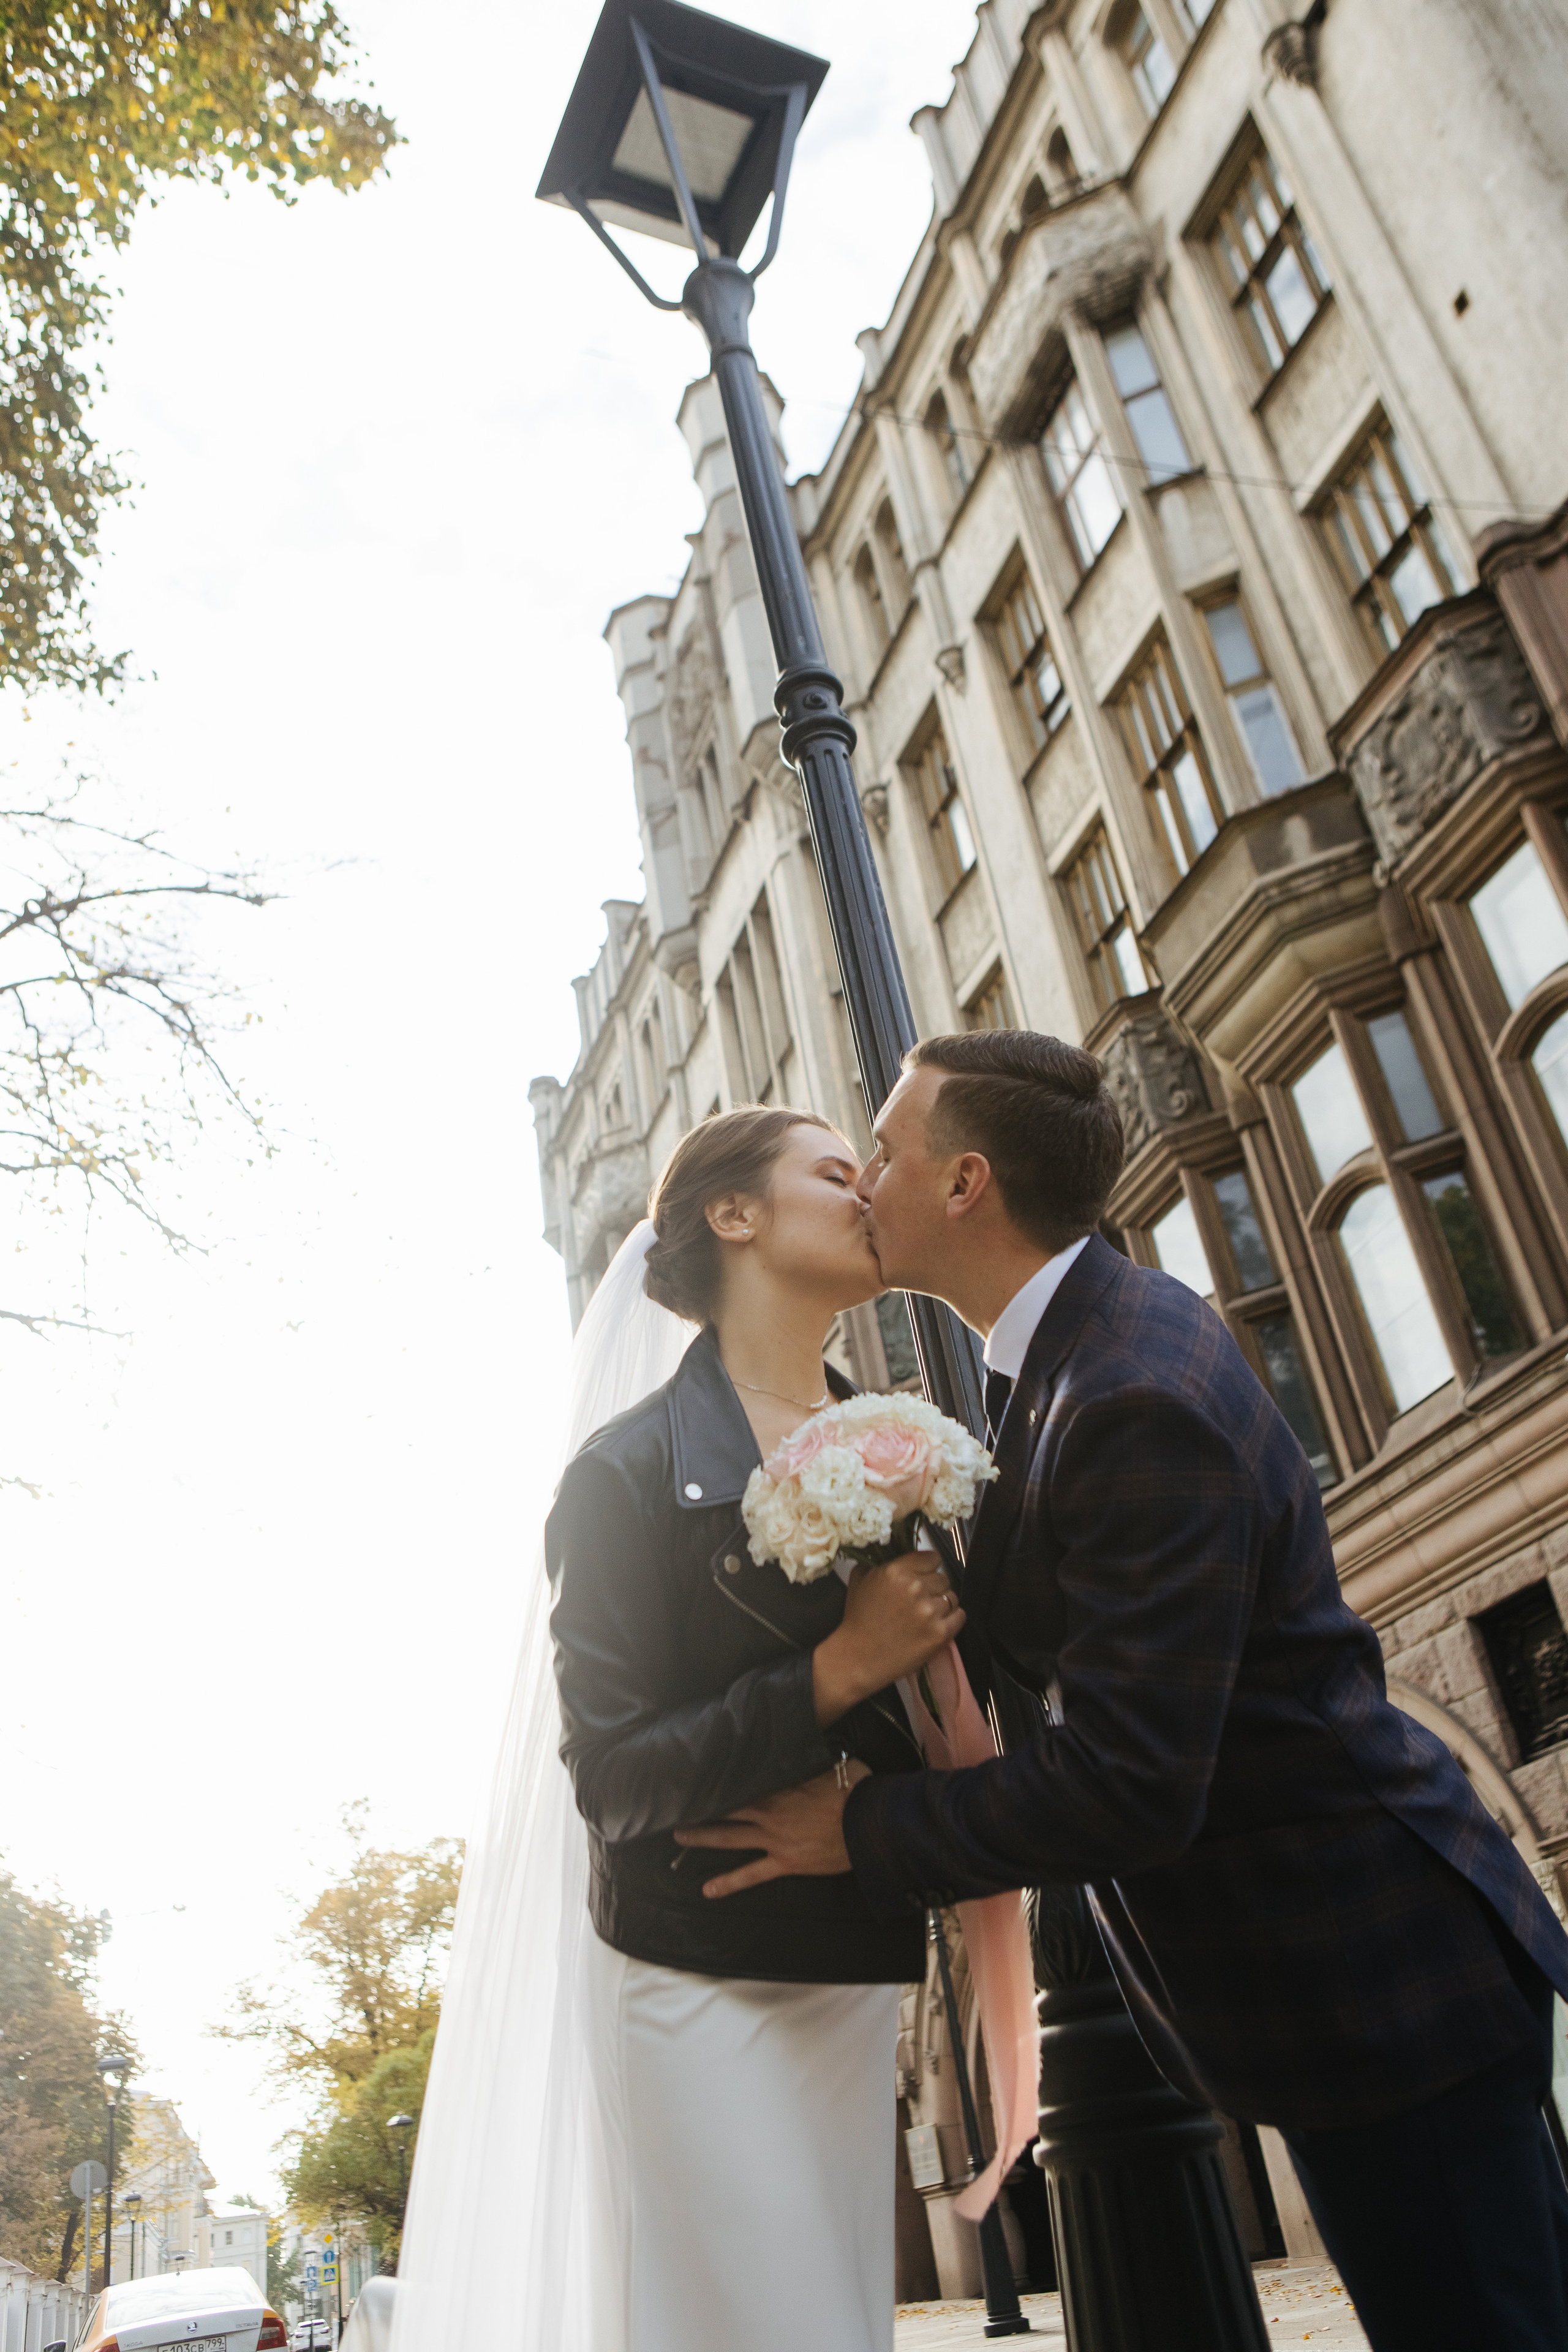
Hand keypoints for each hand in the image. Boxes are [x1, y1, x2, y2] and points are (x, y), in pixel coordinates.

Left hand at [673, 1762, 869, 1896]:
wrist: (871, 1822)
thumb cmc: (856, 1789)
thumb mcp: (833, 1763)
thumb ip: (812, 1760)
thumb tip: (808, 1745)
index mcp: (780, 1785)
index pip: (742, 1779)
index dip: (721, 1778)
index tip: (702, 1772)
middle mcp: (770, 1812)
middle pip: (727, 1807)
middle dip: (701, 1806)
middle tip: (677, 1803)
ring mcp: (774, 1839)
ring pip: (730, 1838)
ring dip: (703, 1837)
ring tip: (679, 1837)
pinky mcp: (785, 1863)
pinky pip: (751, 1875)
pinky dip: (729, 1883)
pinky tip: (708, 1890)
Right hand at [812, 1553, 964, 1726]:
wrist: (857, 1658)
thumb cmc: (857, 1619)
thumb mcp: (860, 1579)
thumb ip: (880, 1562)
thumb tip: (897, 1551)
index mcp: (897, 1571)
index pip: (932, 1558)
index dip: (927, 1568)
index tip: (922, 1576)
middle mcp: (915, 1587)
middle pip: (943, 1578)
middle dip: (933, 1588)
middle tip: (920, 1600)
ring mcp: (929, 1611)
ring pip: (951, 1597)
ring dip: (941, 1605)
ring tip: (925, 1616)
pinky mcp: (940, 1633)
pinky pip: (960, 1616)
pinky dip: (952, 1619)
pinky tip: (938, 1624)